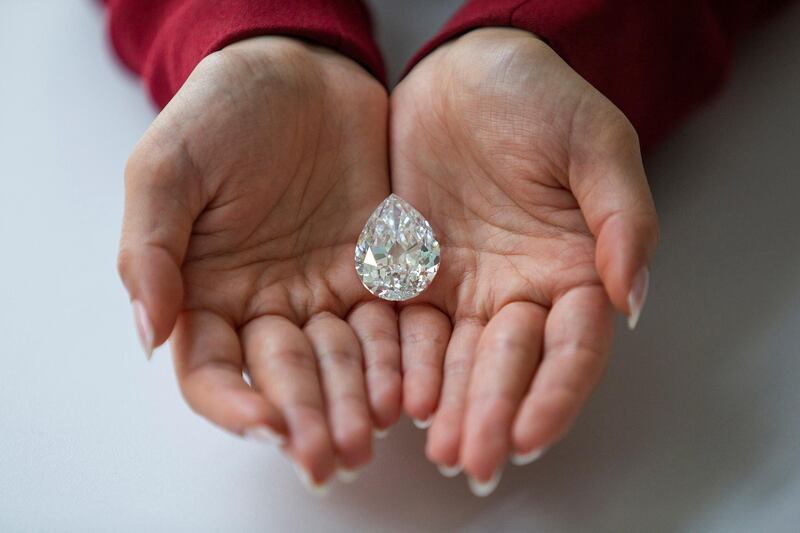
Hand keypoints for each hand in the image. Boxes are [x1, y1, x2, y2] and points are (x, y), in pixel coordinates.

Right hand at [118, 37, 399, 488]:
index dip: (235, 404)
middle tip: (335, 457)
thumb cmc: (224, 111)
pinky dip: (405, 354)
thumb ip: (151, 249)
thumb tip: (148, 334)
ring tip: (376, 431)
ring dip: (359, 399)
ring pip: (346, 360)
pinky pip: (396, 322)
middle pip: (288, 377)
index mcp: (210, 292)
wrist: (302, 71)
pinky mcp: (383, 270)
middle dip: (309, 417)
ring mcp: (329, 290)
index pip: (214, 370)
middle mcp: (271, 304)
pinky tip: (416, 383)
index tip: (267, 425)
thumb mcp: (168, 168)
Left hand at [390, 28, 658, 490]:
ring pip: (458, 360)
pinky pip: (407, 328)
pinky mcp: (413, 275)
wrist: (462, 73)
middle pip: (511, 365)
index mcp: (572, 268)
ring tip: (438, 448)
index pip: (572, 347)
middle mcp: (519, 290)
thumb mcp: (596, 143)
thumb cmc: (538, 96)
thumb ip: (621, 217)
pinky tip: (397, 398)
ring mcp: (465, 288)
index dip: (556, 393)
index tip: (528, 435)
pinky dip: (404, 365)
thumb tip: (630, 297)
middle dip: (494, 415)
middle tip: (473, 461)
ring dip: (450, 407)